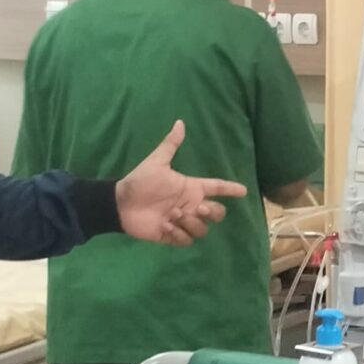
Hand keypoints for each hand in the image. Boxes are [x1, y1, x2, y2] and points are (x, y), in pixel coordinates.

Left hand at [115, 123, 247, 245]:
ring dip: (190, 223)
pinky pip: (186, 240)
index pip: (217, 188)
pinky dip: (178, 235)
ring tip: (172, 215)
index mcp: (191, 188)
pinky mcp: (171, 235)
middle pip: (217, 213)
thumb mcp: (157, 162)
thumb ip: (170, 145)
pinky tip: (165, 226)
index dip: (230, 189)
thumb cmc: (140, 181)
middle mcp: (190, 206)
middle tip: (198, 208)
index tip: (243, 190)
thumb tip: (179, 122)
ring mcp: (182, 222)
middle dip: (212, 212)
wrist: (120, 203)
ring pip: (202, 229)